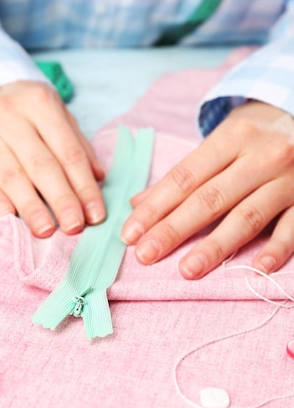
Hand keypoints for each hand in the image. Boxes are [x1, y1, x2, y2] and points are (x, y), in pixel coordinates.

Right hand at [0, 81, 105, 236]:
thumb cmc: (27, 109)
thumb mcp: (57, 113)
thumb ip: (78, 145)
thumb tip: (98, 178)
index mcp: (40, 104)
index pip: (68, 152)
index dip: (83, 185)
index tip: (95, 214)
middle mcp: (10, 117)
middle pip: (41, 165)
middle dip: (61, 199)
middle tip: (74, 227)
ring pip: (12, 177)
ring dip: (31, 208)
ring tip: (46, 231)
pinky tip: (10, 219)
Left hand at [121, 101, 293, 278]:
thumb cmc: (256, 137)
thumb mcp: (222, 142)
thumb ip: (184, 174)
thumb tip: (138, 204)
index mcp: (232, 138)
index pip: (185, 177)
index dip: (155, 207)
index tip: (130, 233)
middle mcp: (261, 156)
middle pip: (210, 198)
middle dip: (174, 229)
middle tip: (145, 255)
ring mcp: (288, 179)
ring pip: (247, 216)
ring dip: (215, 246)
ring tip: (186, 270)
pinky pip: (293, 227)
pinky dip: (276, 248)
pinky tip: (256, 268)